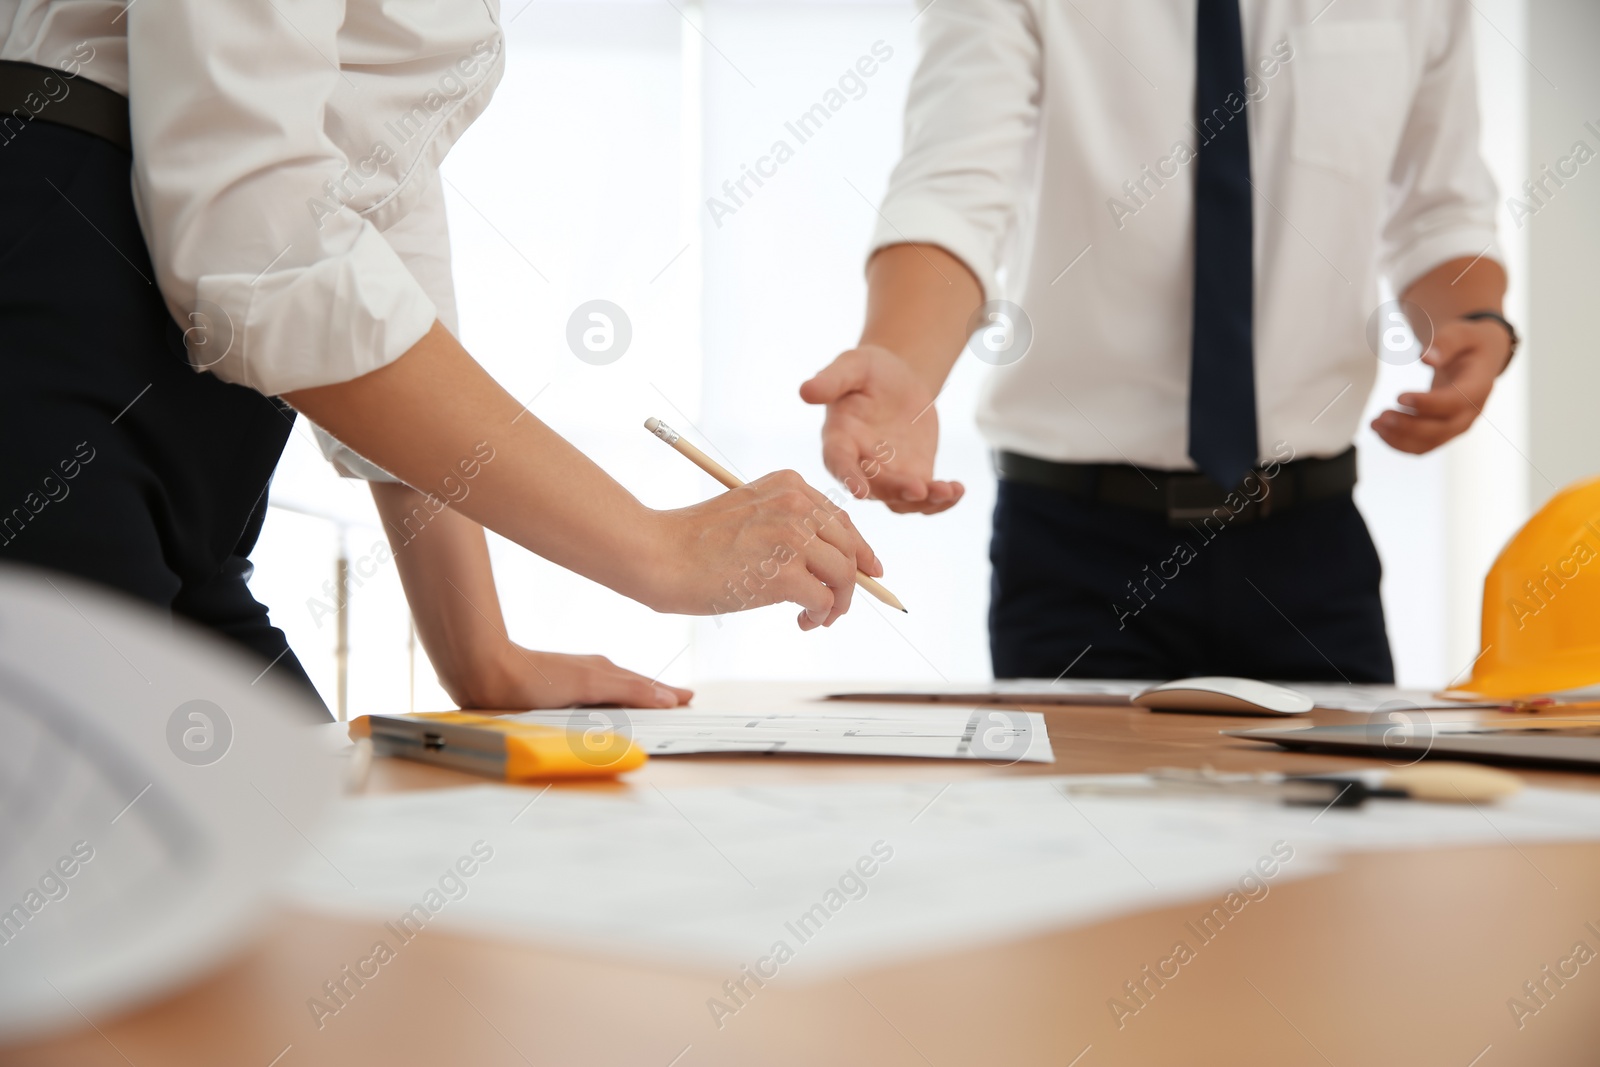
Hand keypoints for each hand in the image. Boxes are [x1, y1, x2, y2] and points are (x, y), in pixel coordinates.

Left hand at [451, 647, 693, 710]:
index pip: (646, 685)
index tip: (688, 698)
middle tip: (679, 700)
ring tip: (651, 704)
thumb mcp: (589, 684)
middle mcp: (593, 674)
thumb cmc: (535, 678)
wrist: (487, 674)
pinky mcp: (556, 695)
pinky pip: (594, 699)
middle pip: (633, 685)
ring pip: (614, 691)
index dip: (667, 693)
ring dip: (635, 697)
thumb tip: (667, 697)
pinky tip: (605, 710)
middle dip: (656, 693)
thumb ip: (628, 690)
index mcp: (605, 671)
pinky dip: (611, 703)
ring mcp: (575, 683)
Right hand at [646, 469, 882, 629]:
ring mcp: (792, 537)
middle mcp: (797, 504)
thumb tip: (832, 563)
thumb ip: (789, 526)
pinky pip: (825, 601)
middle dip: (854, 582)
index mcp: (789, 484)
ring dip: (838, 604)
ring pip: (845, 576)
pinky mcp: (785, 573)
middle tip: (838, 607)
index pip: (842, 519)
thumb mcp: (751, 514)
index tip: (869, 571)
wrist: (657, 554)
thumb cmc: (694, 542)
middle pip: (851, 547)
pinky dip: (820, 617)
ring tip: (816, 618)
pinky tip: (802, 622)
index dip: (859, 550)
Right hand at [800, 345, 964, 513]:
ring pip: (902, 500)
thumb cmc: (868, 370)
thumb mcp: (852, 365)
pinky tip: (958, 489)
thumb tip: (805, 391)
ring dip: (924, 502)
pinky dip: (942, 500)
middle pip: (875, 488)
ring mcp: (888, 475)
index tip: (858, 491)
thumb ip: (831, 380)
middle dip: (896, 490)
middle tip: (919, 489)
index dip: (848, 477)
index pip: (839, 463)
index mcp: (839, 440)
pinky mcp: (913, 476)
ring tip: (947, 490)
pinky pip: (925, 498)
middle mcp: (860, 465)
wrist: (898, 379)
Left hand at [1371, 318, 1512, 454]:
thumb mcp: (1462, 333)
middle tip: (1380, 415)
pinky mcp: (1444, 431)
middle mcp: (1470, 412)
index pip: (1454, 402)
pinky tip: (1380, 430)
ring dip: (1399, 437)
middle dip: (1408, 427)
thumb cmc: (1468, 343)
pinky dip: (1399, 442)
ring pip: (1429, 442)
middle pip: (1440, 430)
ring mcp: (1457, 425)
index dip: (1427, 404)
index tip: (1399, 397)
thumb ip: (1446, 343)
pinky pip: (1422, 446)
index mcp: (1478, 387)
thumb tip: (1426, 358)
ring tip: (1374, 423)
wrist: (1479, 359)